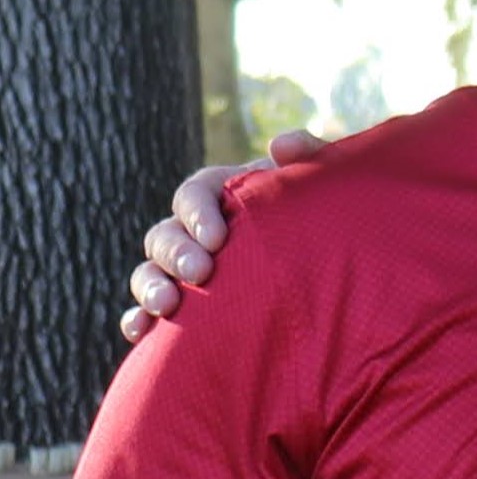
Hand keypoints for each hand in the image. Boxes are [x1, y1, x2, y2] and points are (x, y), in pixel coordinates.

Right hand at [118, 132, 317, 341]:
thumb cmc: (326, 217)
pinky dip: (139, 321)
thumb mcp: (326, 185)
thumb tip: (279, 145)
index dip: (197, 214)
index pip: (193, 194)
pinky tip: (141, 334)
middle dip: (176, 253)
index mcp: (223, 195)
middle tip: (200, 273)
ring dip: (150, 286)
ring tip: (167, 305)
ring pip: (150, 271)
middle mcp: (195, 231)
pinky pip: (148, 312)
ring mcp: (184, 269)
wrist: (336, 264)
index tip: (216, 238)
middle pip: (164, 235)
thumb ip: (312, 157)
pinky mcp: (184, 305)